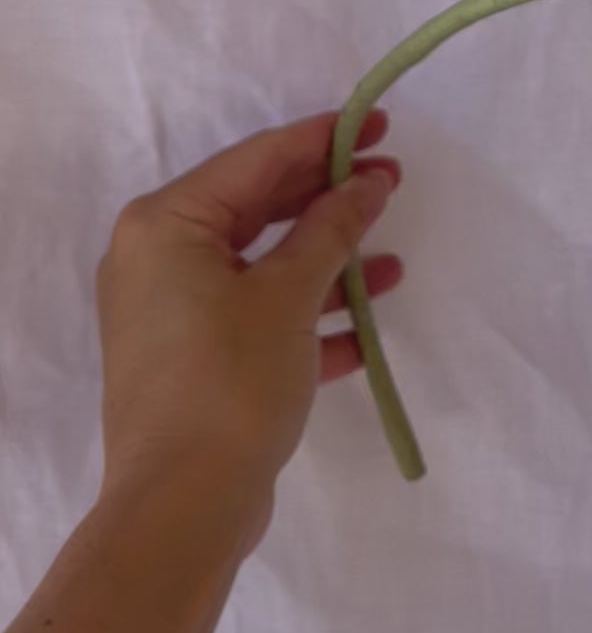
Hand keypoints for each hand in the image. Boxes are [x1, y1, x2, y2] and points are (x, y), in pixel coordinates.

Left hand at [95, 111, 400, 548]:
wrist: (182, 508)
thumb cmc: (229, 382)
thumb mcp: (289, 296)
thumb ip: (331, 230)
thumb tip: (367, 182)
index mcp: (166, 224)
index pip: (256, 160)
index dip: (323, 139)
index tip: (380, 124)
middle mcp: (157, 260)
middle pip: (256, 209)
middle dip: (328, 199)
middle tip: (392, 178)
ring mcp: (171, 315)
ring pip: (261, 269)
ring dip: (327, 264)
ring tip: (393, 259)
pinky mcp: (192, 364)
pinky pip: (257, 320)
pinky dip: (306, 319)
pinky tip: (365, 330)